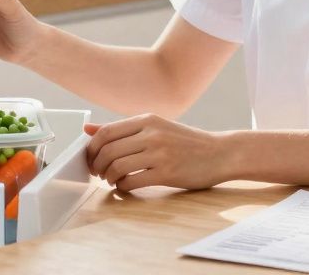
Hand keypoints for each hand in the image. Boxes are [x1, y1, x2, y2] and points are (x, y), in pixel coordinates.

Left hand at [84, 114, 230, 191]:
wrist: (220, 153)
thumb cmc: (187, 142)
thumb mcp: (156, 127)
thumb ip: (123, 129)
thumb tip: (87, 128)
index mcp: (147, 120)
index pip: (106, 132)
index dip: (92, 149)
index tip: (91, 159)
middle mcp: (152, 133)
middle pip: (108, 150)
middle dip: (97, 165)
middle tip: (99, 173)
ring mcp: (159, 153)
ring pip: (117, 166)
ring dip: (109, 178)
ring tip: (112, 180)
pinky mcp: (167, 173)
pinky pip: (132, 181)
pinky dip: (123, 187)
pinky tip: (126, 187)